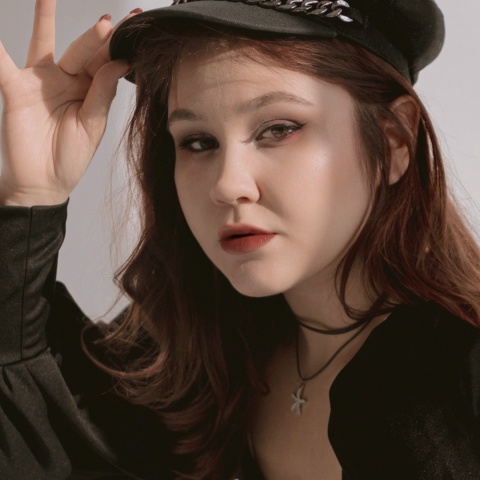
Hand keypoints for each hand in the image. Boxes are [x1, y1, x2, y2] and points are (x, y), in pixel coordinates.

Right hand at [0, 0, 135, 205]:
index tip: (136, 23)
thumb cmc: (71, 157)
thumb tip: (121, 63)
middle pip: (83, 51)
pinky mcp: (16, 89)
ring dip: (45, 18)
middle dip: (97, 36)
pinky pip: (3, 64)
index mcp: (91, 92)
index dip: (120, 45)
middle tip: (110, 22)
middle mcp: (68, 81)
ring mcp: (41, 82)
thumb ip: (103, 93)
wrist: (43, 183)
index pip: (107, 63)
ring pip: (44, 43)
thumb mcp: (93, 126)